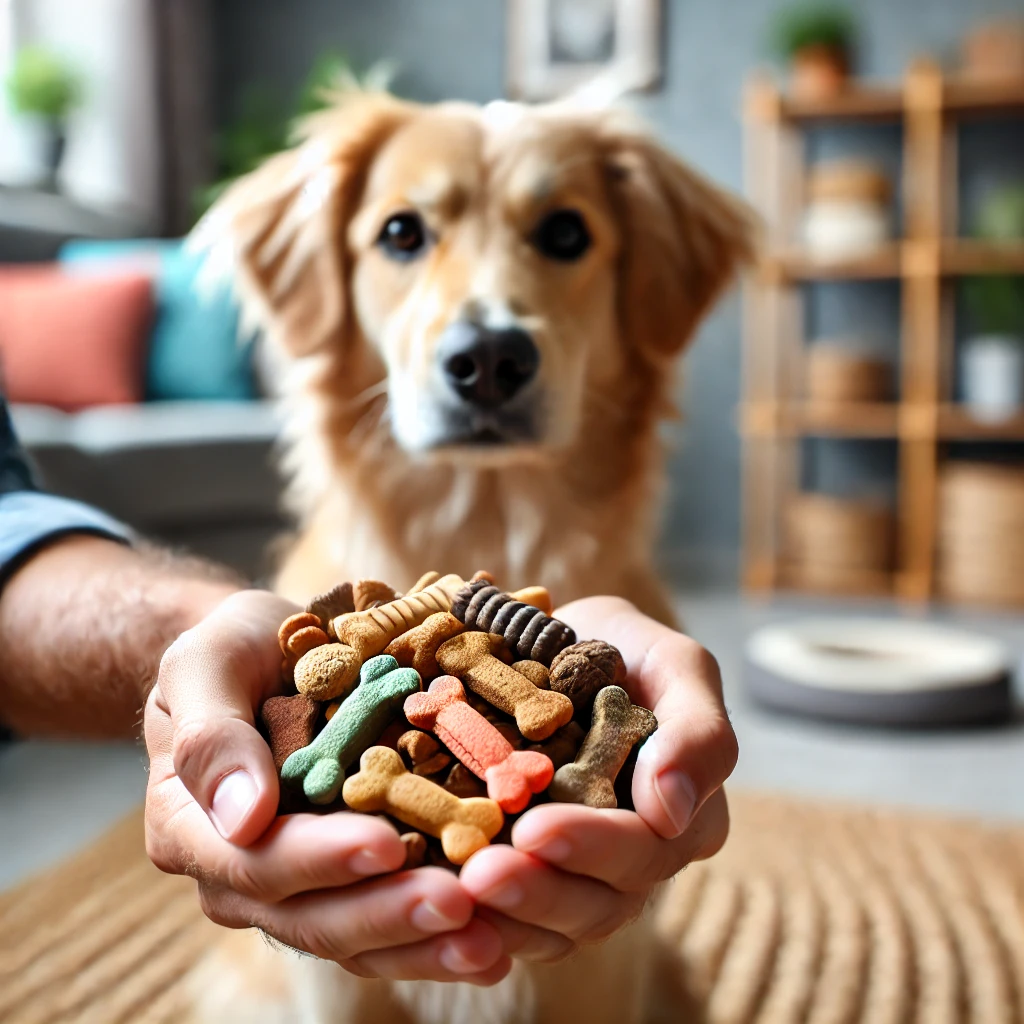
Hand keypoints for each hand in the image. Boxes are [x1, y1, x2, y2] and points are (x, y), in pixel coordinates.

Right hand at [144, 589, 508, 984]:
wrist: (264, 653)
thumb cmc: (232, 649)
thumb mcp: (205, 662)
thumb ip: (211, 733)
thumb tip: (242, 816)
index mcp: (192, 827)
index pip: (257, 860)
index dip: (322, 859)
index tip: (387, 845)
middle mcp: (241, 873)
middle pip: (313, 916)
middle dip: (388, 913)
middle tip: (460, 903)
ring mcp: (298, 884)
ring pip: (357, 936)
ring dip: (423, 942)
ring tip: (492, 940)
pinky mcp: (348, 878)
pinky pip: (388, 916)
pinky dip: (436, 932)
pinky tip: (499, 933)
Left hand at [459, 596, 736, 962]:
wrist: (556, 644)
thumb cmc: (624, 647)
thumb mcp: (675, 663)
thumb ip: (696, 730)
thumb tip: (671, 812)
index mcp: (680, 817)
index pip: (645, 848)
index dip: (592, 845)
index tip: (534, 829)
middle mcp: (635, 861)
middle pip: (598, 903)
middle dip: (538, 890)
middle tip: (479, 874)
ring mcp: (579, 878)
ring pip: (551, 926)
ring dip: (502, 916)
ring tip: (451, 891)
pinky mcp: (527, 878)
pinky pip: (507, 922)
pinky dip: (472, 923)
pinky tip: (434, 905)